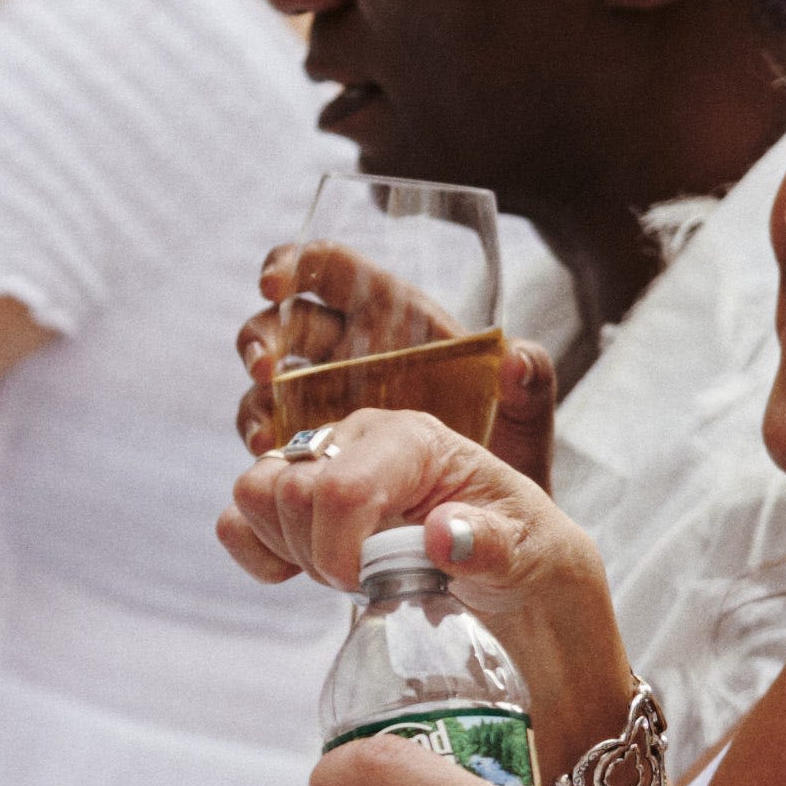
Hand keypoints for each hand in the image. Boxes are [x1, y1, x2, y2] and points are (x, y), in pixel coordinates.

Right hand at [217, 402, 603, 638]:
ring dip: (288, 548)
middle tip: (368, 580)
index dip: (340, 549)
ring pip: (252, 494)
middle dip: (319, 553)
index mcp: (414, 439)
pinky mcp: (292, 496)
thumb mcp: (530, 553)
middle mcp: (358, 436)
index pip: (342, 486)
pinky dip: (257, 553)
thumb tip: (443, 535)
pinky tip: (302, 569)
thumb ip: (491, 543)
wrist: (505, 573)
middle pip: (286, 489)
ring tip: (344, 570)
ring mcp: (319, 462)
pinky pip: (235, 519)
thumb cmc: (518, 552)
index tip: (366, 585)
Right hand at [237, 249, 560, 481]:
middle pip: (281, 324)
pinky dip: (264, 457)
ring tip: (264, 435)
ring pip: (264, 386)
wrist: (482, 520)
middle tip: (263, 367)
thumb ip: (530, 387)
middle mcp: (342, 351)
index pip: (328, 268)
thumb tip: (518, 359)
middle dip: (261, 339)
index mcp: (388, 314)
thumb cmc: (504, 454)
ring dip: (255, 403)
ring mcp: (316, 401)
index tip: (272, 286)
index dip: (292, 265)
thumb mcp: (524, 421)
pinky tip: (273, 470)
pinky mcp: (306, 452)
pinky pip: (269, 444)